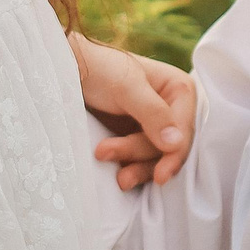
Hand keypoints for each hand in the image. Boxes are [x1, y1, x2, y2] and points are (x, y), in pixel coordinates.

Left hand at [69, 32, 194, 189]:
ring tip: (118, 179)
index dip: (173, 154)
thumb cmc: (99, 70)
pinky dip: (130, 168)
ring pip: (154, 157)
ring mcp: (153, 126)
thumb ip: (153, 113)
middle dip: (144, 159)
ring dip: (136, 168)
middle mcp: (171, 109)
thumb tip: (176, 143)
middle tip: (117, 169)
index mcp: (179, 89)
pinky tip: (117, 175)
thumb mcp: (126, 87)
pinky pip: (140, 161)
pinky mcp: (135, 138)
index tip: (160, 176)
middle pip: (169, 147)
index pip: (184, 130)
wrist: (66, 71)